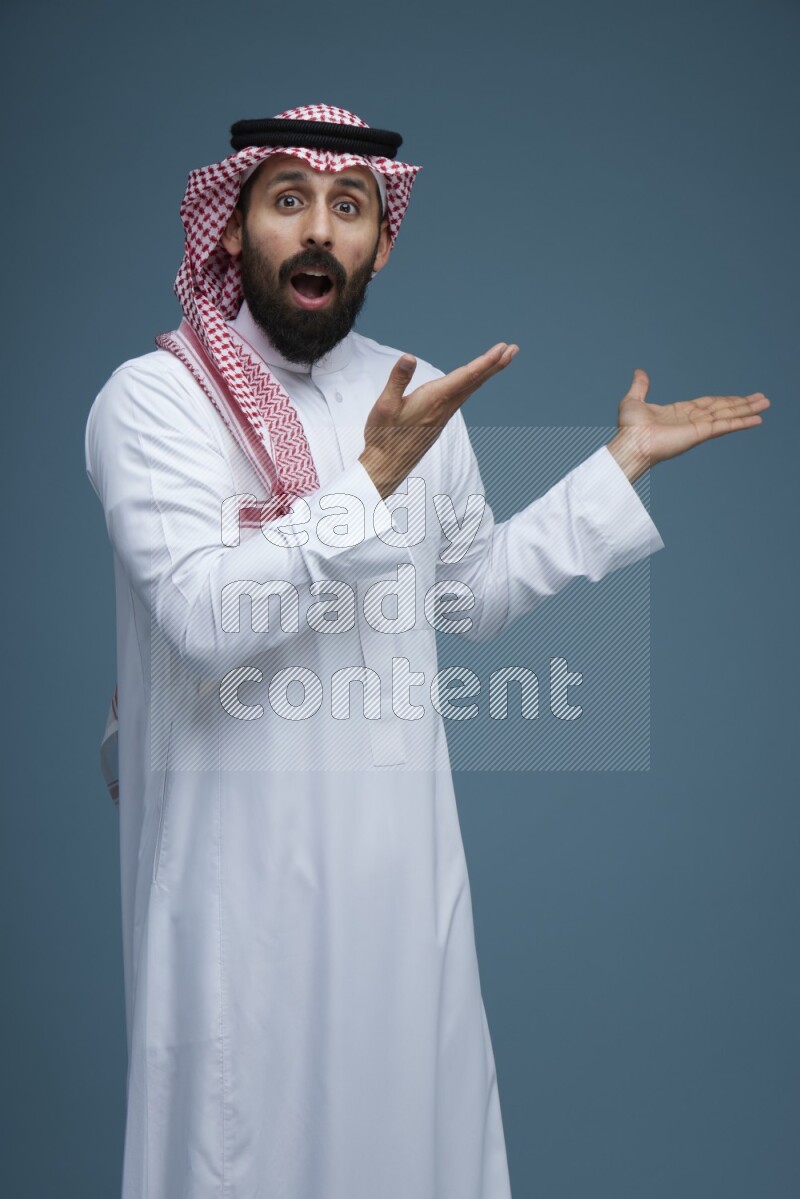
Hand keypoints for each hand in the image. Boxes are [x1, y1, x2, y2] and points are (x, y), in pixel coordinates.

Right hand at [360, 343, 518, 497]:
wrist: (386, 465)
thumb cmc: (383, 435)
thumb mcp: (385, 405)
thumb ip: (398, 380)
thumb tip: (408, 357)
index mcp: (434, 399)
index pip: (466, 376)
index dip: (486, 361)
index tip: (503, 349)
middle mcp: (444, 406)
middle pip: (475, 381)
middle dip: (495, 364)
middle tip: (514, 348)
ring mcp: (444, 414)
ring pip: (471, 388)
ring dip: (487, 372)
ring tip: (500, 359)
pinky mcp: (440, 419)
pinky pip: (463, 396)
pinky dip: (473, 383)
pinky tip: (474, 379)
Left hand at [608, 369, 769, 481]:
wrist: (630, 444)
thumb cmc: (629, 429)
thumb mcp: (634, 401)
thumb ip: (641, 386)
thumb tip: (639, 371)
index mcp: (680, 412)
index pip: (708, 404)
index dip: (726, 400)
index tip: (740, 398)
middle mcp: (692, 420)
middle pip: (723, 408)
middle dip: (743, 403)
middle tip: (762, 399)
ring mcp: (698, 427)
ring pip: (728, 414)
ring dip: (748, 409)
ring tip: (765, 404)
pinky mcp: (700, 433)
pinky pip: (725, 425)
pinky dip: (741, 422)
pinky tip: (757, 419)